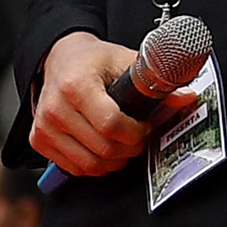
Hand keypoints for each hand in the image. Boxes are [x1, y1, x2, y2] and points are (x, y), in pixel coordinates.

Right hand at [30, 32, 154, 177]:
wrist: (60, 58)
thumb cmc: (94, 61)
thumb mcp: (127, 61)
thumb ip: (157, 81)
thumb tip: (187, 97)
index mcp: (76, 85)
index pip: (111, 126)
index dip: (136, 133)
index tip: (144, 126)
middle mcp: (56, 108)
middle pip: (104, 149)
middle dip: (130, 148)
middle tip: (138, 137)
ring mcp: (44, 127)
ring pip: (90, 164)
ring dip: (115, 161)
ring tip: (123, 144)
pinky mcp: (40, 140)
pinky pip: (75, 168)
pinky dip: (96, 165)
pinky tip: (104, 148)